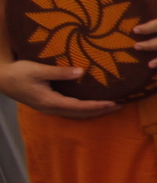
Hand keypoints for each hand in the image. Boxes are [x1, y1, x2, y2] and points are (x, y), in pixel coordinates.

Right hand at [0, 59, 118, 118]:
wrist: (1, 78)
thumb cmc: (19, 72)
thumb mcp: (38, 70)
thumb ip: (60, 72)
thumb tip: (81, 72)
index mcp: (51, 101)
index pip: (79, 107)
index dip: (97, 106)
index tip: (114, 103)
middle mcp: (51, 108)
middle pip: (80, 113)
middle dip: (100, 111)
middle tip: (119, 105)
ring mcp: (48, 108)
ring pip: (75, 113)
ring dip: (93, 111)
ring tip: (109, 106)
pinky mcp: (47, 104)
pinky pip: (69, 110)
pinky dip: (83, 108)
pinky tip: (90, 104)